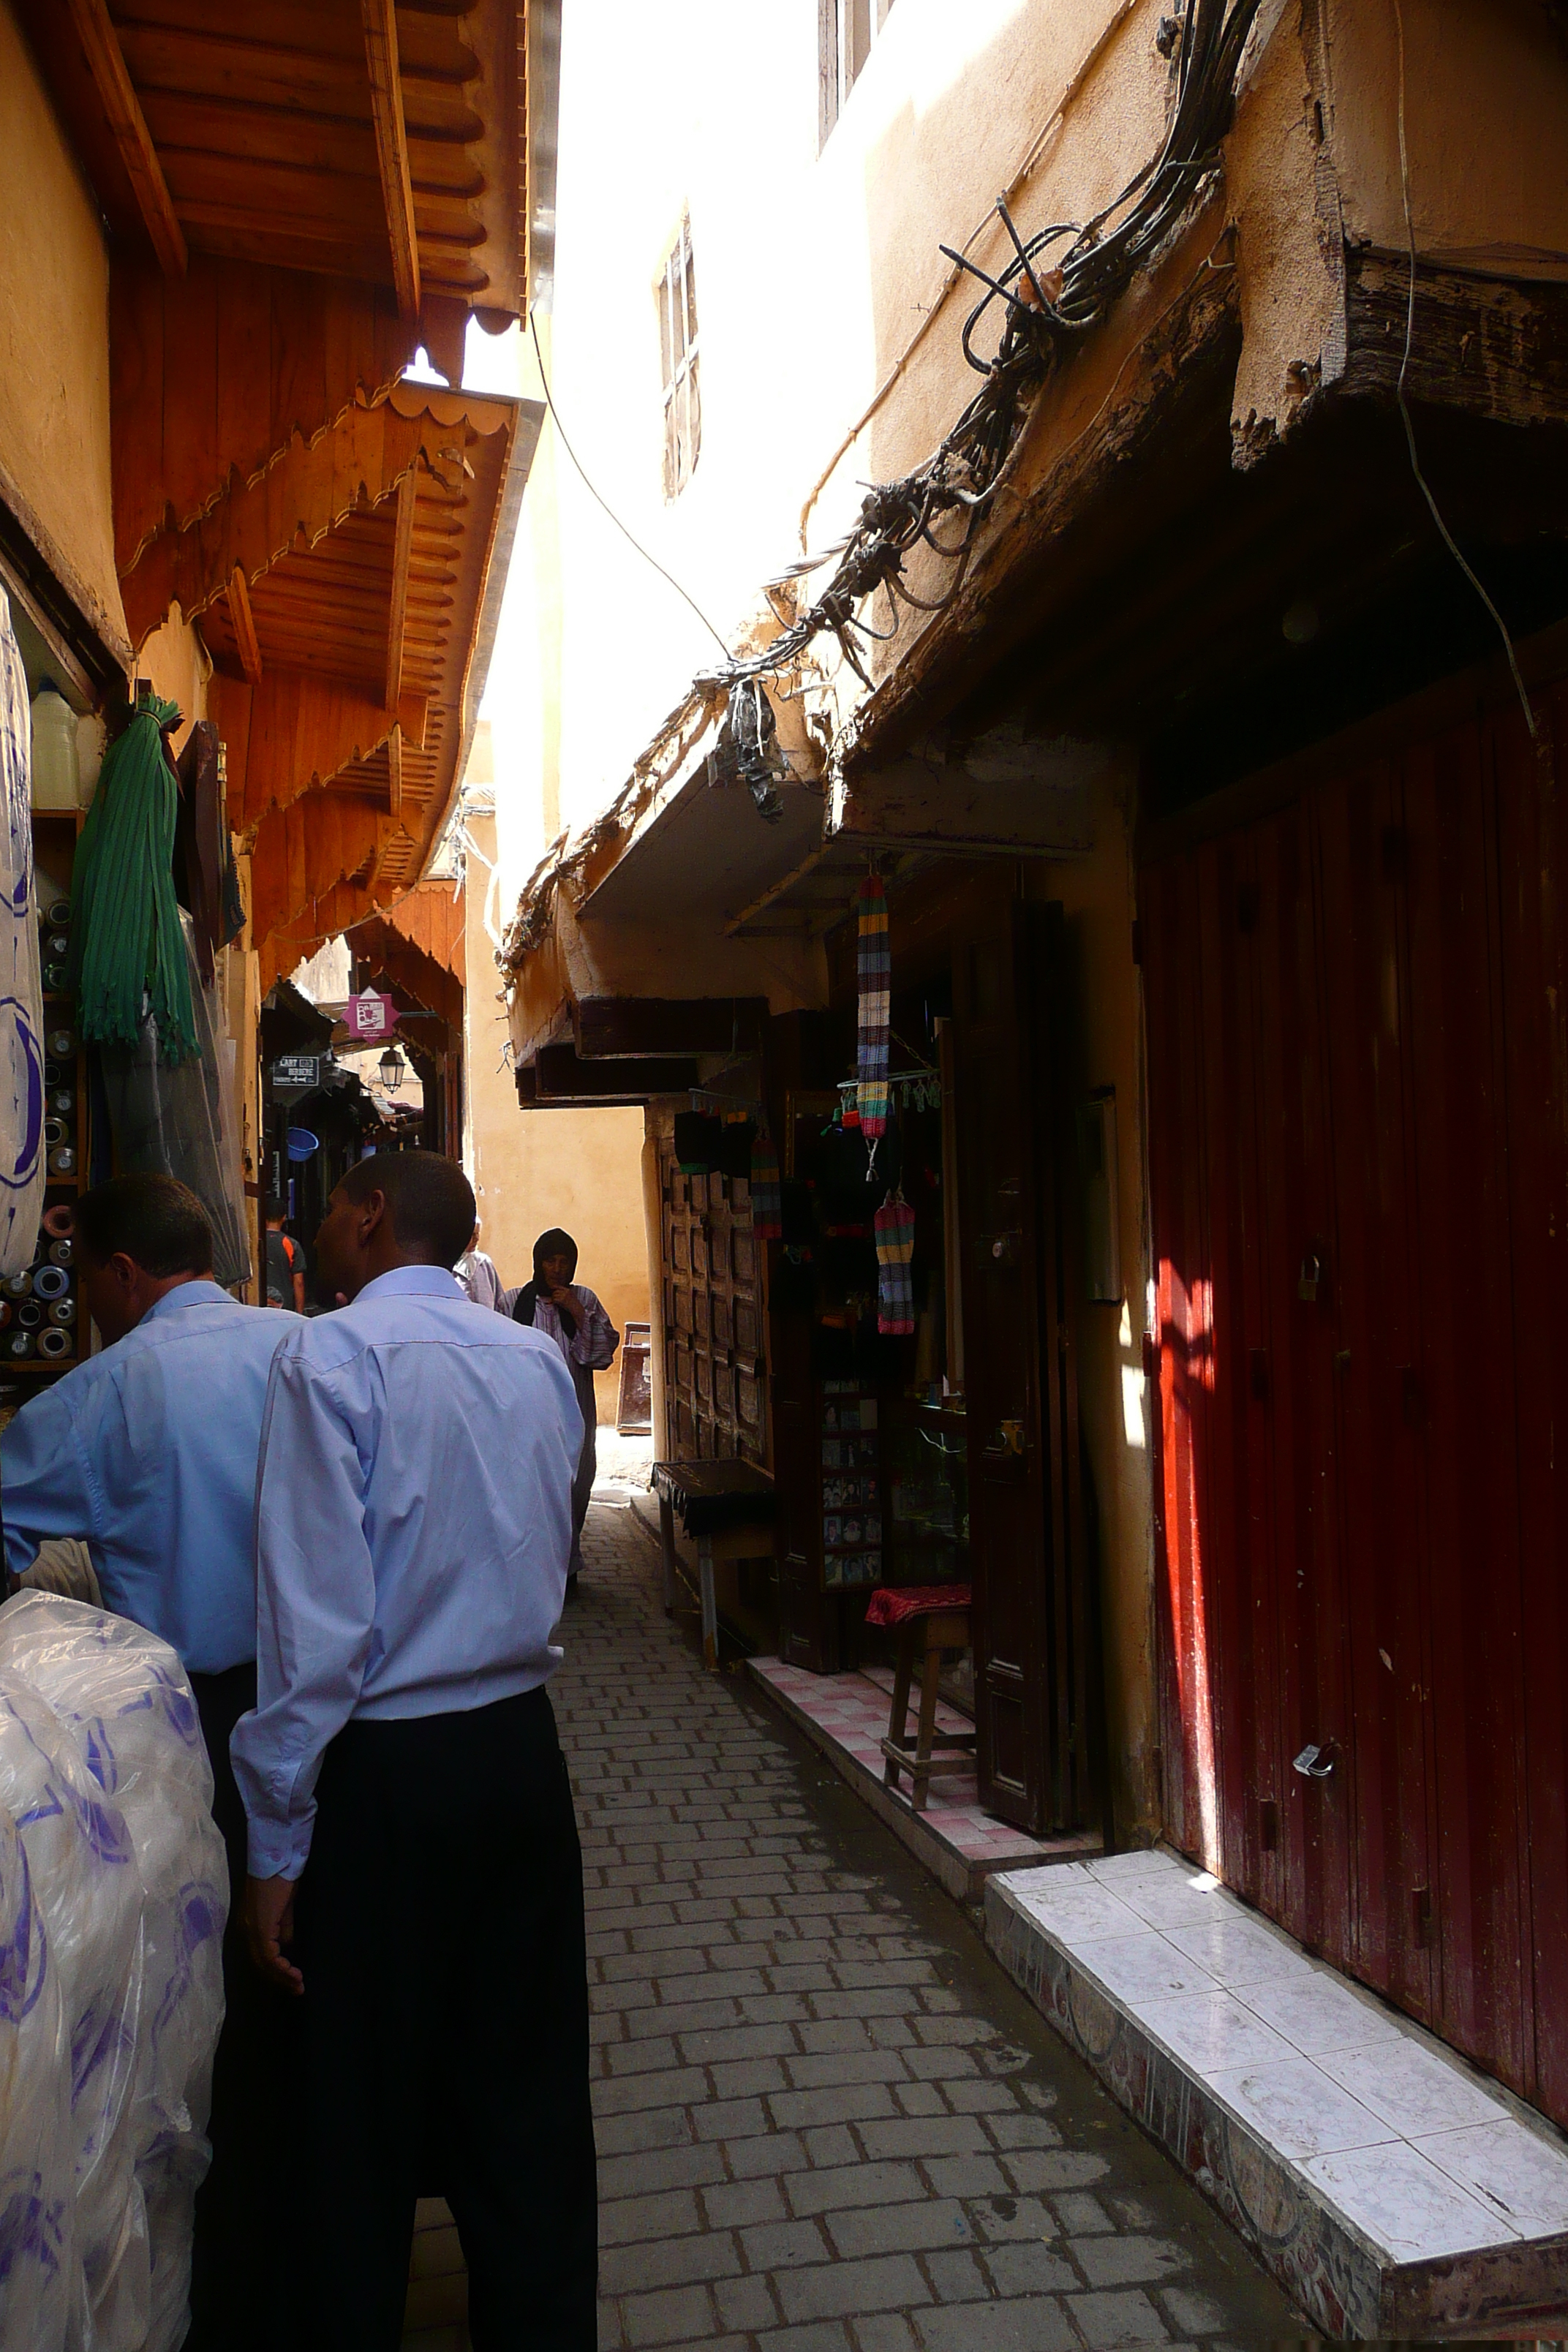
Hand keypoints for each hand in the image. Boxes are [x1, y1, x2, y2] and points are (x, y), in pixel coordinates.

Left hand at [245, 1873, 304, 1994]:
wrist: (276, 1856)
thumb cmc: (281, 1876)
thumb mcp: (284, 1907)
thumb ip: (283, 1927)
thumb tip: (287, 1946)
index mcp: (251, 1924)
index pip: (261, 1955)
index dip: (277, 1970)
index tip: (294, 1979)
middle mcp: (247, 1930)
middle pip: (260, 1963)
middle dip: (280, 1978)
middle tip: (297, 1989)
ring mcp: (252, 1928)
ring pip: (263, 1962)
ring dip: (282, 1976)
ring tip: (298, 1984)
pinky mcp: (260, 1926)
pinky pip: (268, 1954)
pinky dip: (281, 1966)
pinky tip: (294, 1972)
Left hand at [547, 1284, 573, 1305]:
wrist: (576, 1308)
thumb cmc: (574, 1303)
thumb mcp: (572, 1295)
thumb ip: (567, 1292)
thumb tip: (560, 1292)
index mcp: (568, 1290)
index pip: (559, 1287)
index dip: (554, 1287)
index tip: (551, 1287)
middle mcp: (565, 1292)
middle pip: (556, 1291)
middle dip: (553, 1294)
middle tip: (553, 1298)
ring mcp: (563, 1296)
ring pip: (554, 1295)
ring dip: (553, 1298)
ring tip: (554, 1301)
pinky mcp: (561, 1300)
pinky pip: (554, 1299)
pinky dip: (554, 1301)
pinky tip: (555, 1303)